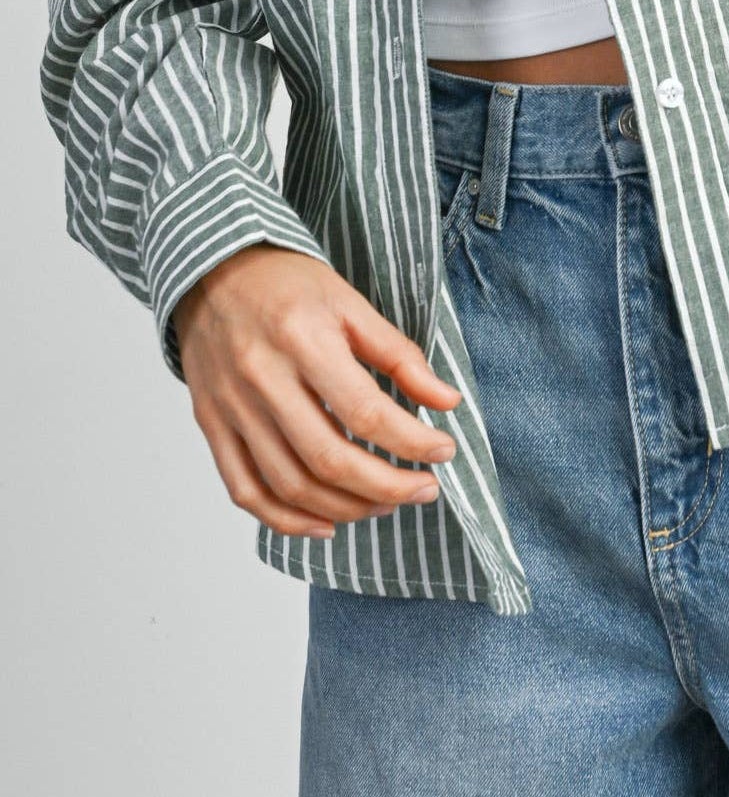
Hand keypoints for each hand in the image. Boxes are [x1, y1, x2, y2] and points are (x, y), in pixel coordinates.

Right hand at [172, 243, 460, 539]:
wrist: (211, 272)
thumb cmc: (288, 285)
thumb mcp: (352, 304)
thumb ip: (400, 355)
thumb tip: (448, 402)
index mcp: (304, 340)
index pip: (365, 411)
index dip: (411, 440)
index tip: (445, 451)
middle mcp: (262, 379)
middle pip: (327, 458)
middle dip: (386, 486)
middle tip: (425, 489)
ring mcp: (231, 408)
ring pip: (289, 484)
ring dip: (345, 507)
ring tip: (386, 504)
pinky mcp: (212, 426)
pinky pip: (245, 490)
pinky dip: (286, 520)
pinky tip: (326, 524)